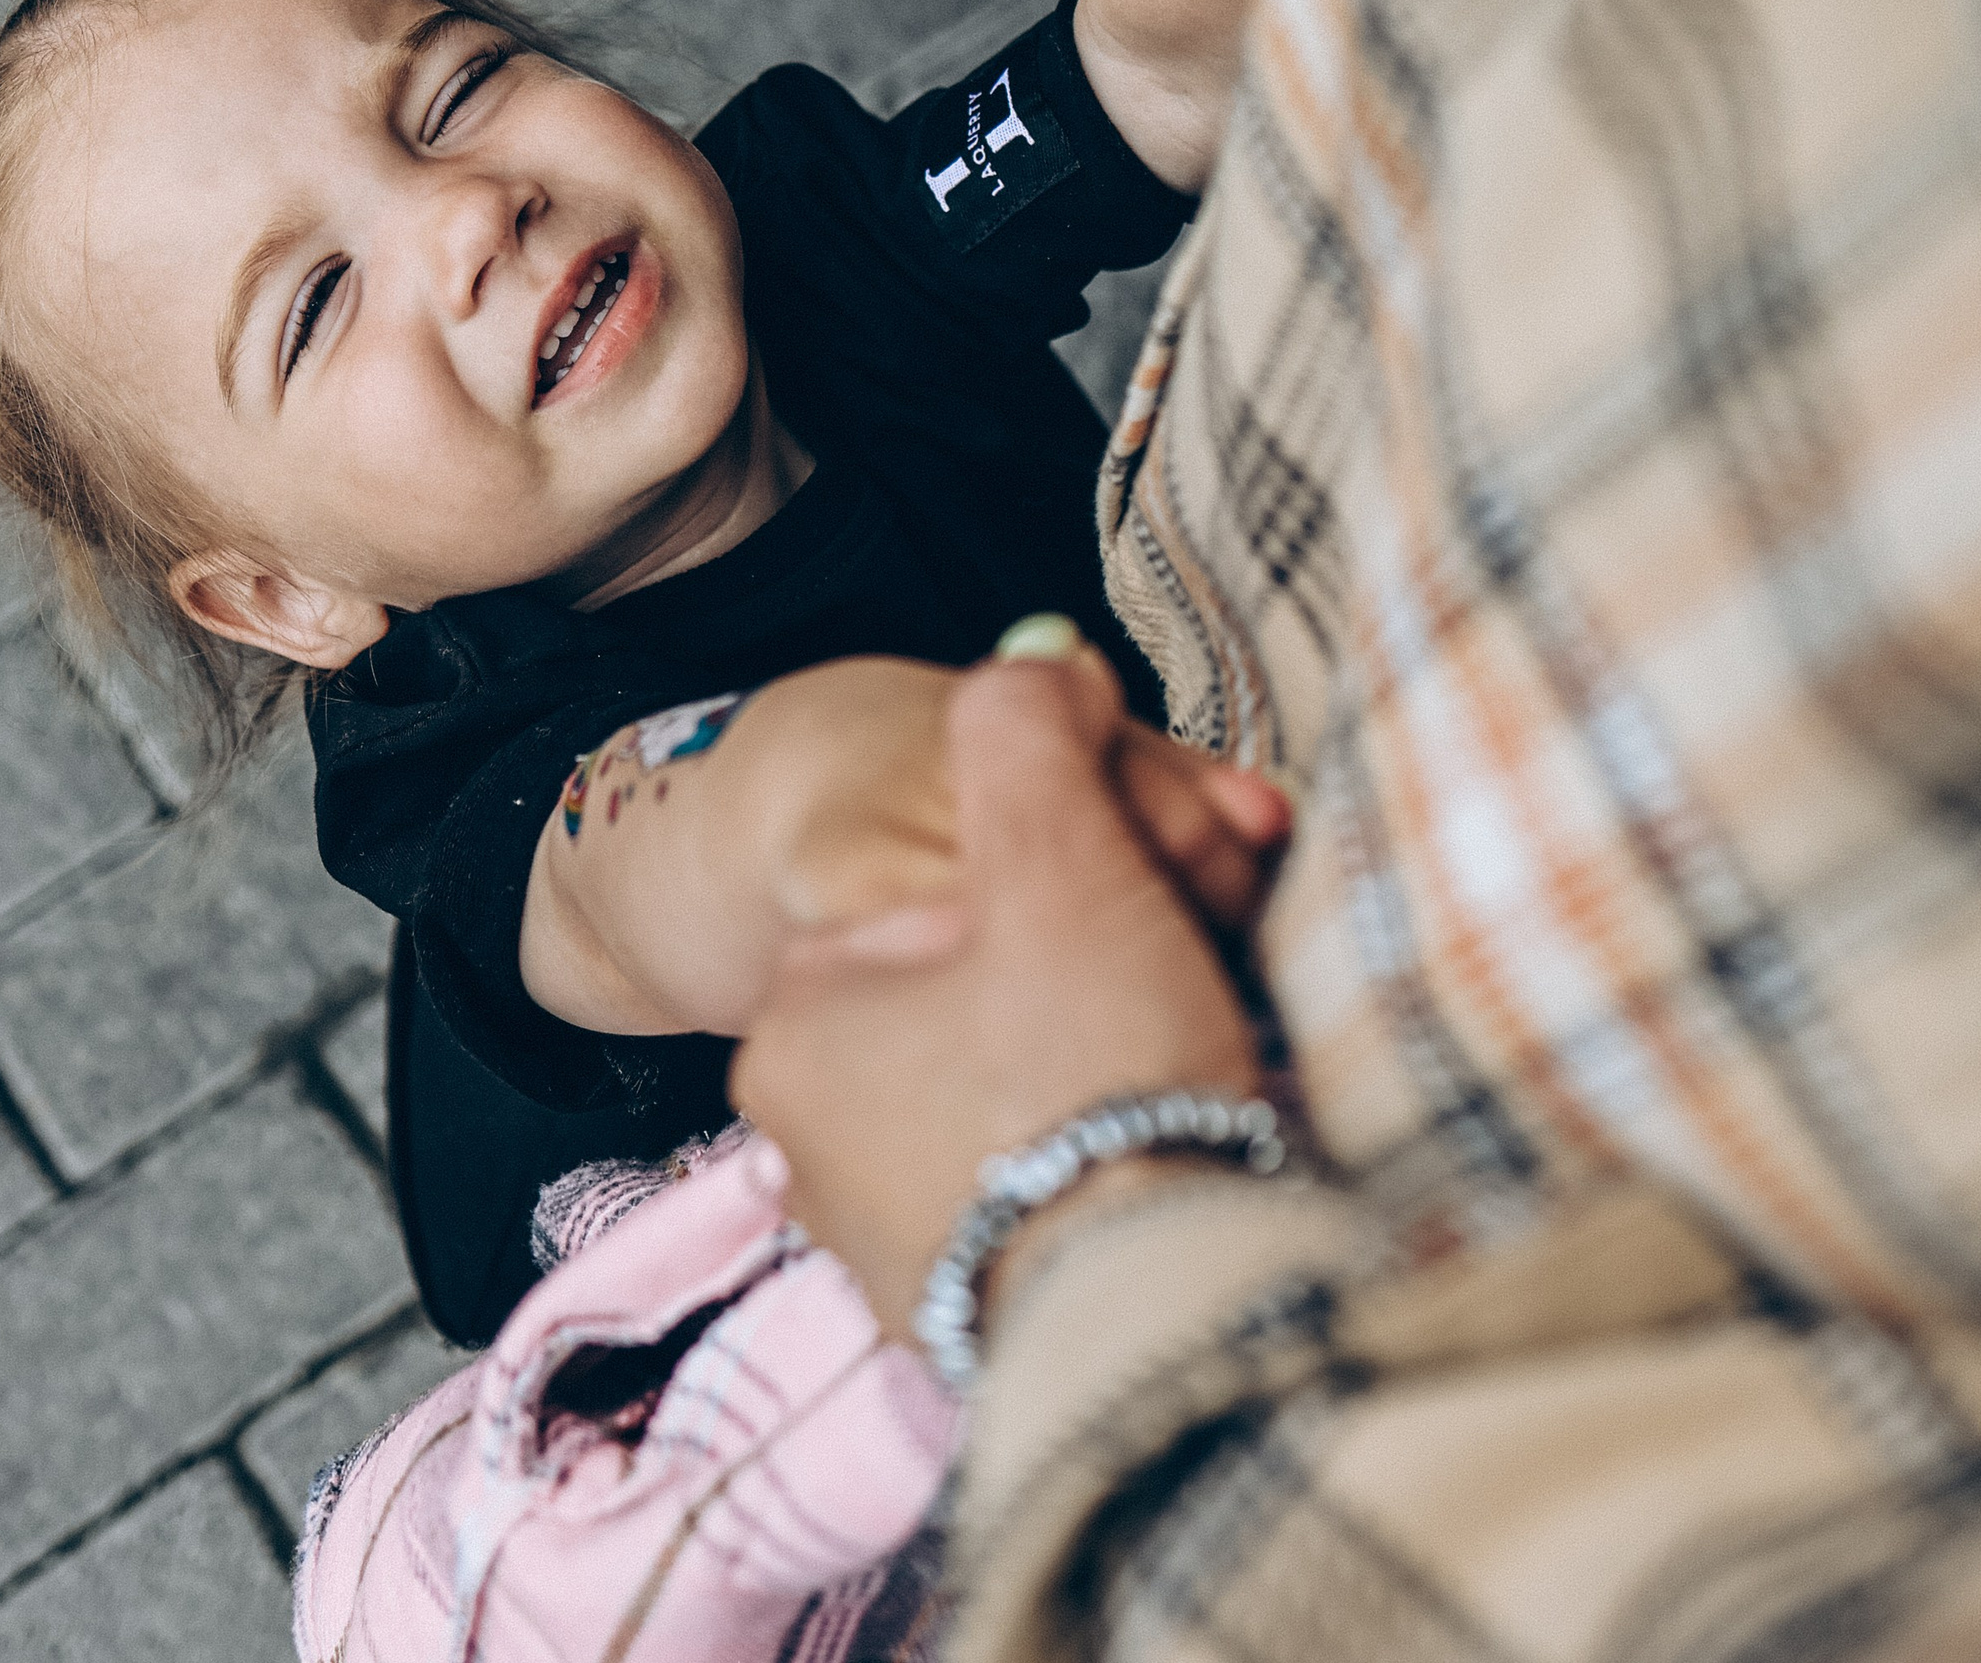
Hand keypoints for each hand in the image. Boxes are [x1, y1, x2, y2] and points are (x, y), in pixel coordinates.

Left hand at [731, 642, 1269, 1341]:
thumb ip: (1029, 735)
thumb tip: (1032, 660)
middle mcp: (805, 1136)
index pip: (944, 883)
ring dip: (1089, 1056)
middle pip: (969, 988)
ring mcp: (875, 1236)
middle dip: (1080, 962)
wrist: (1159, 1320)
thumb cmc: (1093, 1074)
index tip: (1162, 887)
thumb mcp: (1061, 858)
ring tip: (1178, 1059)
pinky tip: (1153, 1145)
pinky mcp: (955, 1310)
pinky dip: (1087, 1149)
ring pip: (999, 1084)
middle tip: (1183, 972)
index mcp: (797, 1018)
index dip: (1070, 865)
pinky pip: (1025, 1182)